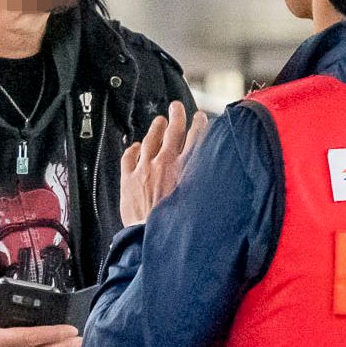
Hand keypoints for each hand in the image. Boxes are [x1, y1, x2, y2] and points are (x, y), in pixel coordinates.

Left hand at [119, 100, 211, 225]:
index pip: (195, 139)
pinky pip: (128, 158)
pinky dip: (132, 149)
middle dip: (177, 116)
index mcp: (185, 170)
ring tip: (158, 121)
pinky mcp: (128, 180)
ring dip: (155, 128)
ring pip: (149, 140)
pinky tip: (135, 146)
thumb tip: (217, 181)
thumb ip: (206, 186)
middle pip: (172, 132)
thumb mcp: (200, 203)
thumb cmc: (176, 227)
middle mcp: (165, 165)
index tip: (201, 118)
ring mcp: (144, 170)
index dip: (199, 125)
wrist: (150, 239)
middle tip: (177, 108)